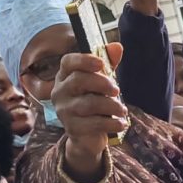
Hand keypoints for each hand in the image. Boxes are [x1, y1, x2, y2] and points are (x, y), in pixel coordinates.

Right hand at [53, 43, 126, 181]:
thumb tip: (117, 47)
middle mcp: (60, 91)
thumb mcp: (101, 83)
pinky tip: (122, 123)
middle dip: (101, 83)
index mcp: (65, 76)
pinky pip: (93, 123)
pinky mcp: (72, 128)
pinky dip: (111, 123)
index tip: (101, 63)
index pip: (68, 62)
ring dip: (110, 105)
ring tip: (123, 110)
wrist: (87, 136)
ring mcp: (64, 111)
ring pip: (88, 103)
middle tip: (117, 90)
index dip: (84, 60)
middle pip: (78, 80)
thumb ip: (108, 65)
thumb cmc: (94, 102)